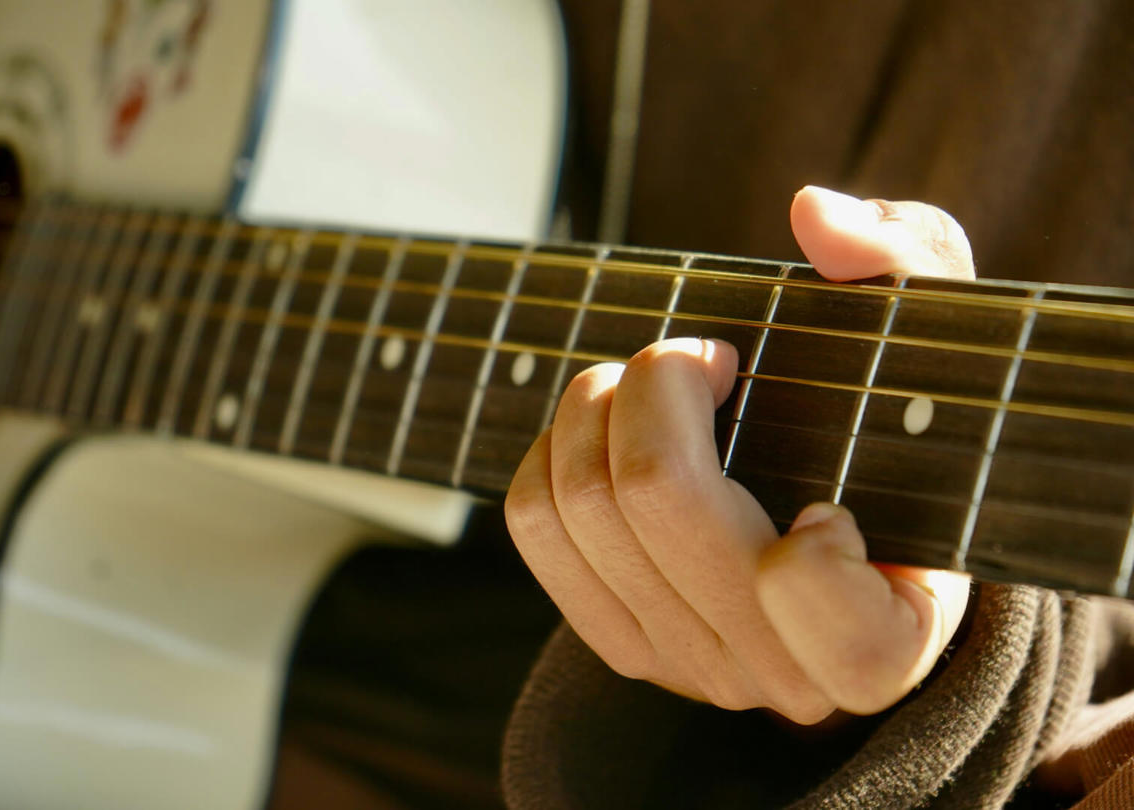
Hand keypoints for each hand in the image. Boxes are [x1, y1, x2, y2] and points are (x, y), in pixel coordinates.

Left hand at [505, 186, 974, 723]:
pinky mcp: (615, 638)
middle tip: (706, 358)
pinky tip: (610, 425)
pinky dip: (555, 446)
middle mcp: (777, 676)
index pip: (805, 592)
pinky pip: (533, 524)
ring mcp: (685, 663)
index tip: (829, 500)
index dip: (807, 539)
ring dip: (599, 402)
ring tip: (657, 382)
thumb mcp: (934, 340)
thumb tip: (816, 218)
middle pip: (656, 495)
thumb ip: (905, 265)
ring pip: (579, 504)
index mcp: (882, 642)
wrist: (855, 535)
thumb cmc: (901, 437)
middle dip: (661, 382)